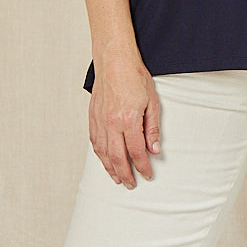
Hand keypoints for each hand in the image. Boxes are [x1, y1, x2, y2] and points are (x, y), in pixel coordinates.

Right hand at [88, 54, 160, 188]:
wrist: (114, 61)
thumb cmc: (134, 77)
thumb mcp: (152, 102)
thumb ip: (152, 128)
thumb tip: (154, 149)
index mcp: (128, 120)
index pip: (136, 152)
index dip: (143, 167)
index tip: (148, 175)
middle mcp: (111, 123)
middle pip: (117, 157)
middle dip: (125, 174)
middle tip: (131, 185)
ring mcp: (100, 121)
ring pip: (103, 153)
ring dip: (110, 168)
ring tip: (117, 179)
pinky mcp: (93, 117)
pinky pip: (94, 142)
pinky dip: (99, 155)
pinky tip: (104, 160)